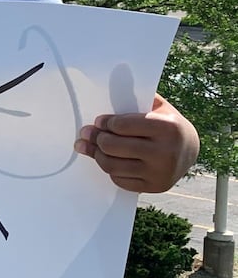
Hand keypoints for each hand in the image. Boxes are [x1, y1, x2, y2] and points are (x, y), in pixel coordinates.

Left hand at [75, 93, 199, 193]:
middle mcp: (165, 152)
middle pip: (112, 147)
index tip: (98, 121)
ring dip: (97, 154)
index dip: (105, 123)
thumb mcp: (159, 107)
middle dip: (97, 138)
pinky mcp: (154, 187)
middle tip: (88, 133)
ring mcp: (159, 172)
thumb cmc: (167, 124)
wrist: (190, 151)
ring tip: (92, 146)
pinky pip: (119, 180)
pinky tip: (110, 160)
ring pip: (111, 165)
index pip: (122, 125)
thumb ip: (137, 100)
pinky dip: (110, 169)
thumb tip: (105, 91)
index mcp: (167, 128)